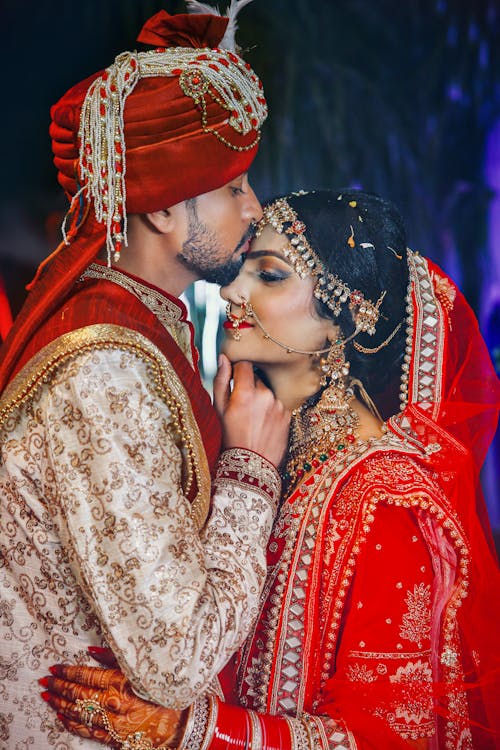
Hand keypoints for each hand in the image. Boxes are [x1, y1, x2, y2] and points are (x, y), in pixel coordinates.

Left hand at [40, 663, 186, 747]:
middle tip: (45, 680)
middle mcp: (113, 702)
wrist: (180, 722)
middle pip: (78, 693)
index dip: (68, 671)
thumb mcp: (142, 667)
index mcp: (120, 682)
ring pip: (78, 712)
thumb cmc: (162, 690)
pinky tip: (61, 717)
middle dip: (59, 686)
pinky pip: (86, 730)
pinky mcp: (113, 737)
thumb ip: (115, 658)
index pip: (86, 675)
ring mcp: (112, 722)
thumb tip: (91, 650)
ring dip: (60, 703)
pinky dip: (71, 723)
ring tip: (47, 696)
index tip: (55, 667)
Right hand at [213, 355, 289, 467]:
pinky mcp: (287, 415)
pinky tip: (262, 425)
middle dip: (248, 388)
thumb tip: (223, 359)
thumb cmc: (230, 439)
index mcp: (246, 392)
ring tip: (251, 419)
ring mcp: (278, 405)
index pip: (244, 365)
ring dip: (260, 400)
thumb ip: (220, 381)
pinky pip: (276, 406)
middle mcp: (265, 395)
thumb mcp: (218, 410)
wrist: (251, 466)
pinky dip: (270, 411)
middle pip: (256, 379)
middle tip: (241, 407)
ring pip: (267, 393)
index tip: (234, 378)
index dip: (237, 370)